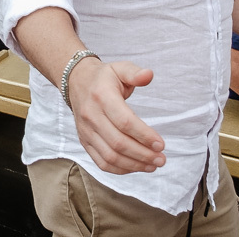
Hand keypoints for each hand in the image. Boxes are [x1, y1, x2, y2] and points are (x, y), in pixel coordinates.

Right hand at [67, 59, 165, 173]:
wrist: (77, 81)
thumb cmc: (104, 77)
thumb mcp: (120, 68)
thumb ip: (135, 73)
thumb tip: (149, 75)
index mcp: (101, 96)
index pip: (124, 121)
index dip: (144, 135)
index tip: (161, 144)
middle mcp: (91, 115)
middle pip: (118, 142)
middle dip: (143, 154)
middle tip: (161, 159)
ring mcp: (86, 130)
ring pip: (110, 156)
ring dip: (134, 164)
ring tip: (152, 165)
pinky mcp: (84, 140)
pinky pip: (101, 162)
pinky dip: (120, 169)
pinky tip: (136, 167)